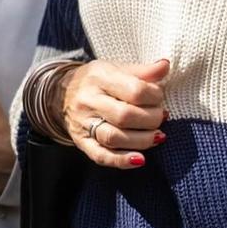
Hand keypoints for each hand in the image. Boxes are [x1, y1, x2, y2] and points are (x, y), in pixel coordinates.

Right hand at [51, 59, 170, 169]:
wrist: (60, 92)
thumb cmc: (97, 80)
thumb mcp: (117, 68)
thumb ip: (143, 71)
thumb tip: (165, 66)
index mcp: (99, 77)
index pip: (134, 91)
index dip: (155, 97)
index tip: (159, 98)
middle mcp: (88, 101)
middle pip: (125, 116)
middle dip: (151, 120)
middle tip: (161, 117)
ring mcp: (83, 123)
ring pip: (114, 138)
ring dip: (143, 140)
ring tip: (157, 136)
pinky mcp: (81, 142)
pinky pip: (101, 155)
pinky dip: (122, 161)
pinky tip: (140, 159)